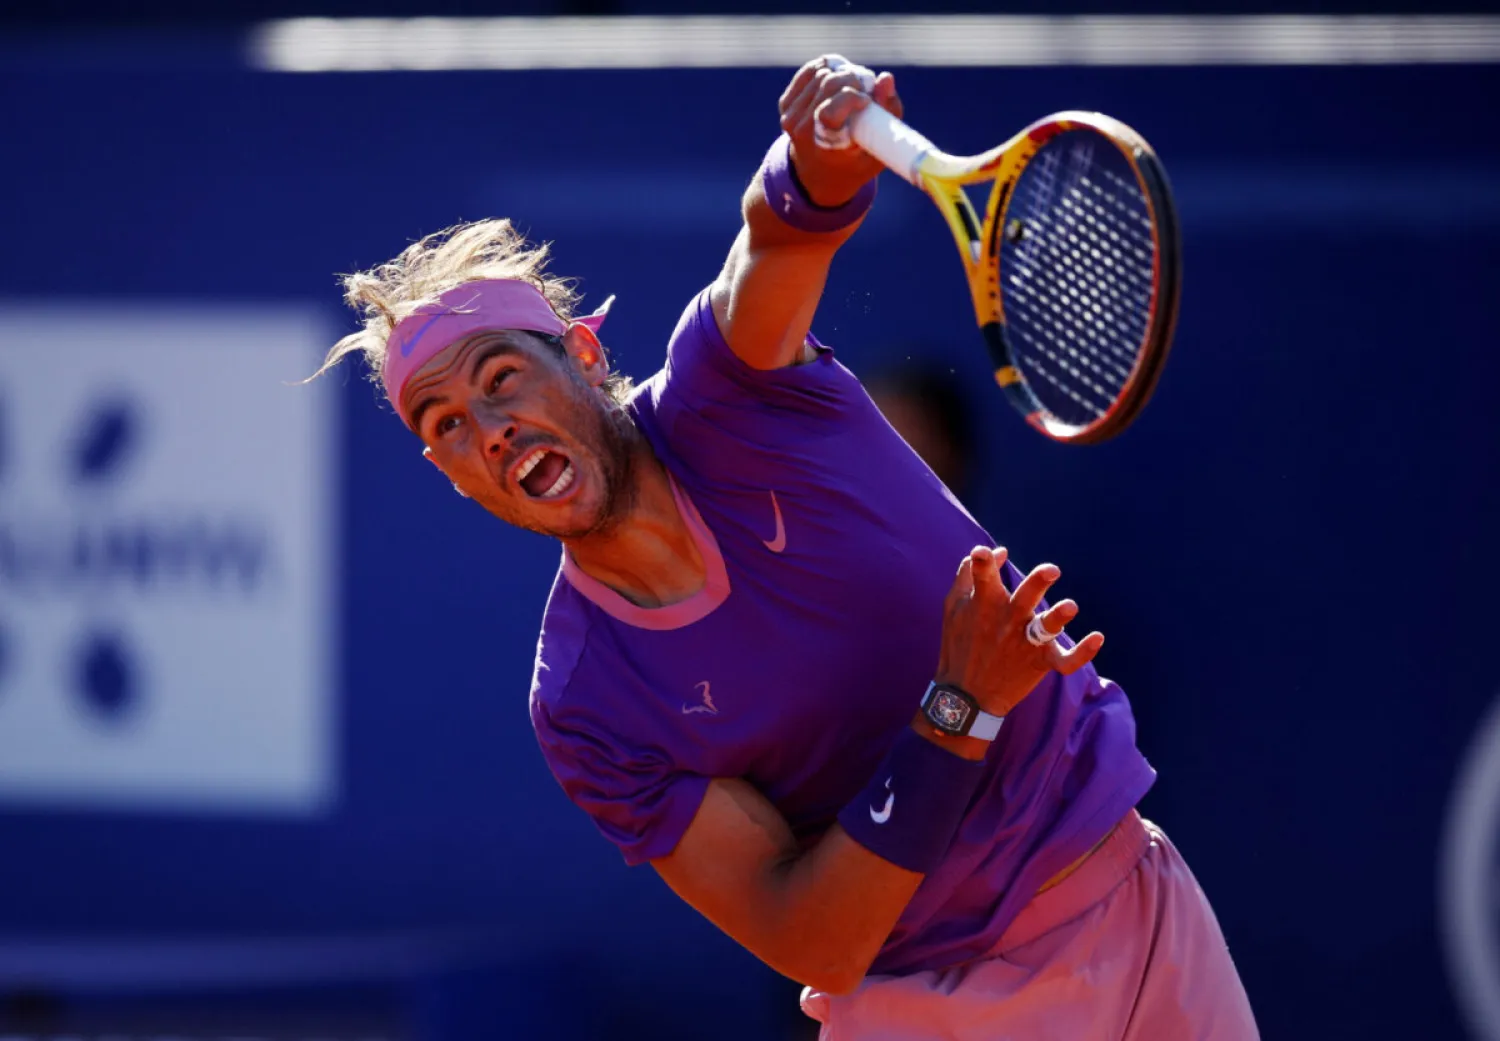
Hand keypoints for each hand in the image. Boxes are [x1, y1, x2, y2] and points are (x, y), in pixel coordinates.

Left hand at [777, 54, 902, 206]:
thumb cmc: (857, 160)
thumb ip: (888, 112)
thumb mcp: (880, 147)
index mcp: (826, 149)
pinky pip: (810, 70)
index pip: (829, 113)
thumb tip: (885, 78)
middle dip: (853, 78)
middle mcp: (804, 133)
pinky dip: (828, 67)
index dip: (851, 97)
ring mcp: (791, 118)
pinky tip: (840, 78)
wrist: (820, 174)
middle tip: (866, 88)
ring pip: (820, 74)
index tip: (867, 100)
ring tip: (855, 87)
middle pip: (828, 84)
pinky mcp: (785, 104)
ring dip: (842, 73)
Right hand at [935, 546, 1105, 717]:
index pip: (983, 576)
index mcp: (984, 602)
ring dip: (1058, 617)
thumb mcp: (954, 605)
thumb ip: (970, 573)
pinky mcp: (1040, 662)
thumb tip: (1001, 550)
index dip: (982, 563)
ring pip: (1045, 628)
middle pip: (1024, 597)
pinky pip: (1065, 661)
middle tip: (1052, 570)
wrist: (965, 695)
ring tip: (1070, 607)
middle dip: (1038, 583)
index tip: (983, 554)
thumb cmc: (959, 642)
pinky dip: (1082, 653)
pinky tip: (1098, 637)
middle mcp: (1007, 620)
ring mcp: (1024, 642)